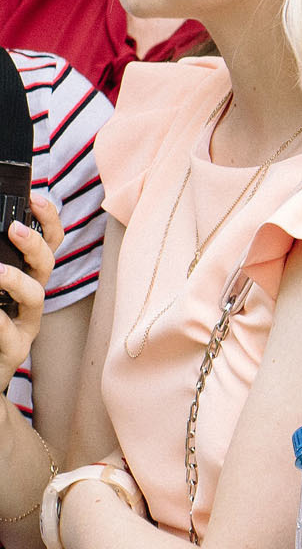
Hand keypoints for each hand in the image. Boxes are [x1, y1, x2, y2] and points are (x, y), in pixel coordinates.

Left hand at [0, 195, 62, 370]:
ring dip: (18, 281)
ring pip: (35, 298)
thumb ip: (0, 263)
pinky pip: (8, 335)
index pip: (49, 242)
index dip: (47, 219)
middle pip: (47, 265)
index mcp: (27, 277)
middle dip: (35, 244)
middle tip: (15, 229)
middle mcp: (31, 298)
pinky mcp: (13, 350)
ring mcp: (25, 324)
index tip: (35, 197)